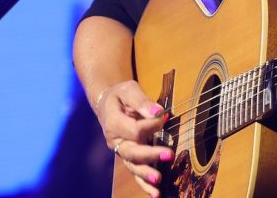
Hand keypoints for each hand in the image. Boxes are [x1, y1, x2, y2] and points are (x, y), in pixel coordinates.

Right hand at [95, 80, 172, 197]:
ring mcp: (121, 151)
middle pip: (132, 152)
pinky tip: (156, 194)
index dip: (151, 124)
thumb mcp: (128, 90)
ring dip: (146, 175)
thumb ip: (142, 100)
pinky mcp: (128, 158)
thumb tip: (158, 112)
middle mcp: (115, 141)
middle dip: (150, 155)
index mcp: (113, 123)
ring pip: (132, 166)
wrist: (107, 104)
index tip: (165, 116)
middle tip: (169, 155)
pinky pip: (135, 173)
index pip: (134, 129)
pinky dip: (144, 184)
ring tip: (159, 181)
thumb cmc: (120, 96)